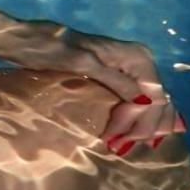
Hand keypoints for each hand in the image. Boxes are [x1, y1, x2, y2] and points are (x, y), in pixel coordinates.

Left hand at [56, 31, 186, 154]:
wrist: (33, 42)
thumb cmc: (55, 49)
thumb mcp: (84, 63)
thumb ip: (115, 80)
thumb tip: (144, 102)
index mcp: (137, 57)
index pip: (154, 97)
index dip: (139, 121)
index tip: (114, 140)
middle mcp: (140, 62)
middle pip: (156, 102)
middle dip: (141, 128)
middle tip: (118, 147)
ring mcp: (131, 70)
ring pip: (151, 104)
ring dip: (141, 127)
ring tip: (124, 145)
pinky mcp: (120, 78)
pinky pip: (138, 102)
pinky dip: (137, 119)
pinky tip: (131, 134)